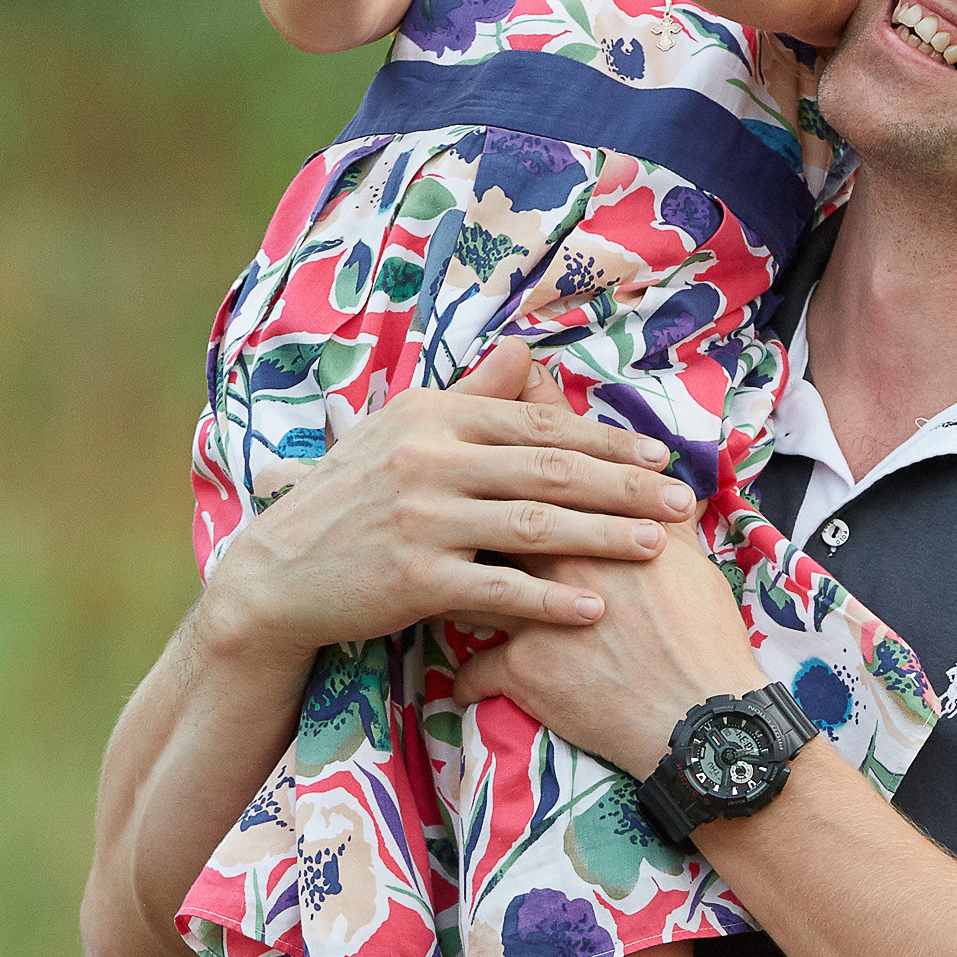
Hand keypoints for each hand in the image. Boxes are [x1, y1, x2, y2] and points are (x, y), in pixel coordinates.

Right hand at [195, 340, 699, 675]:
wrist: (275, 574)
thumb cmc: (345, 499)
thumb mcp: (399, 431)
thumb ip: (469, 396)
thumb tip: (525, 351)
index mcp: (433, 416)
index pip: (538, 424)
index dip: (605, 439)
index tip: (657, 455)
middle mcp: (430, 458)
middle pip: (550, 468)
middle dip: (624, 484)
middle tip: (680, 499)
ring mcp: (422, 518)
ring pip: (536, 524)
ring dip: (604, 536)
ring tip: (656, 545)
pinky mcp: (413, 577)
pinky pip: (499, 588)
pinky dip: (551, 599)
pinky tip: (594, 606)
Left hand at [447, 365, 766, 777]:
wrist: (699, 713)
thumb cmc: (703, 632)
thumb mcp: (691, 559)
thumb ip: (671, 517)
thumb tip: (677, 487)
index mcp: (594, 524)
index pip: (537, 472)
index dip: (510, 453)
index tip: (484, 437)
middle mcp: (554, 558)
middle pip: (487, 522)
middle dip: (463, 516)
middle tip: (444, 512)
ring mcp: (531, 613)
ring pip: (465, 590)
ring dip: (451, 590)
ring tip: (440, 589)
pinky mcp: (522, 670)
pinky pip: (475, 671)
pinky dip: (469, 678)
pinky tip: (466, 681)